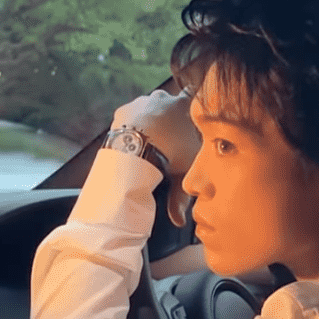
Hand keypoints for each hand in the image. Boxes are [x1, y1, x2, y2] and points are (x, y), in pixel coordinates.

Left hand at [111, 88, 200, 227]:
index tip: (191, 113)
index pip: (194, 96)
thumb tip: (179, 222)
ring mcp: (143, 101)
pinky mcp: (124, 110)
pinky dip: (131, 127)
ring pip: (148, 109)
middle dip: (168, 116)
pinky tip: (132, 142)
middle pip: (168, 103)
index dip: (193, 104)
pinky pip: (130, 117)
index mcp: (185, 106)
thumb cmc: (169, 154)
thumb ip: (180, 196)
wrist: (137, 144)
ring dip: (148, 121)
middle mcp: (164, 98)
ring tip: (148, 142)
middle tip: (167, 137)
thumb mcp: (182, 174)